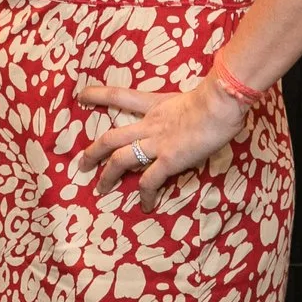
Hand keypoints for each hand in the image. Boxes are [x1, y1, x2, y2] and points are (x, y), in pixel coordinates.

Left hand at [71, 79, 248, 210]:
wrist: (221, 105)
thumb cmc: (216, 99)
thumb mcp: (193, 99)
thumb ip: (185, 110)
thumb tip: (192, 118)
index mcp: (155, 106)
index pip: (119, 96)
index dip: (98, 95)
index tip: (81, 96)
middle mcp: (150, 125)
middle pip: (111, 138)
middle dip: (93, 152)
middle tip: (81, 164)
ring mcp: (157, 143)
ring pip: (120, 160)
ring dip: (107, 175)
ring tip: (100, 189)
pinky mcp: (169, 160)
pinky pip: (150, 181)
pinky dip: (145, 194)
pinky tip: (145, 206)